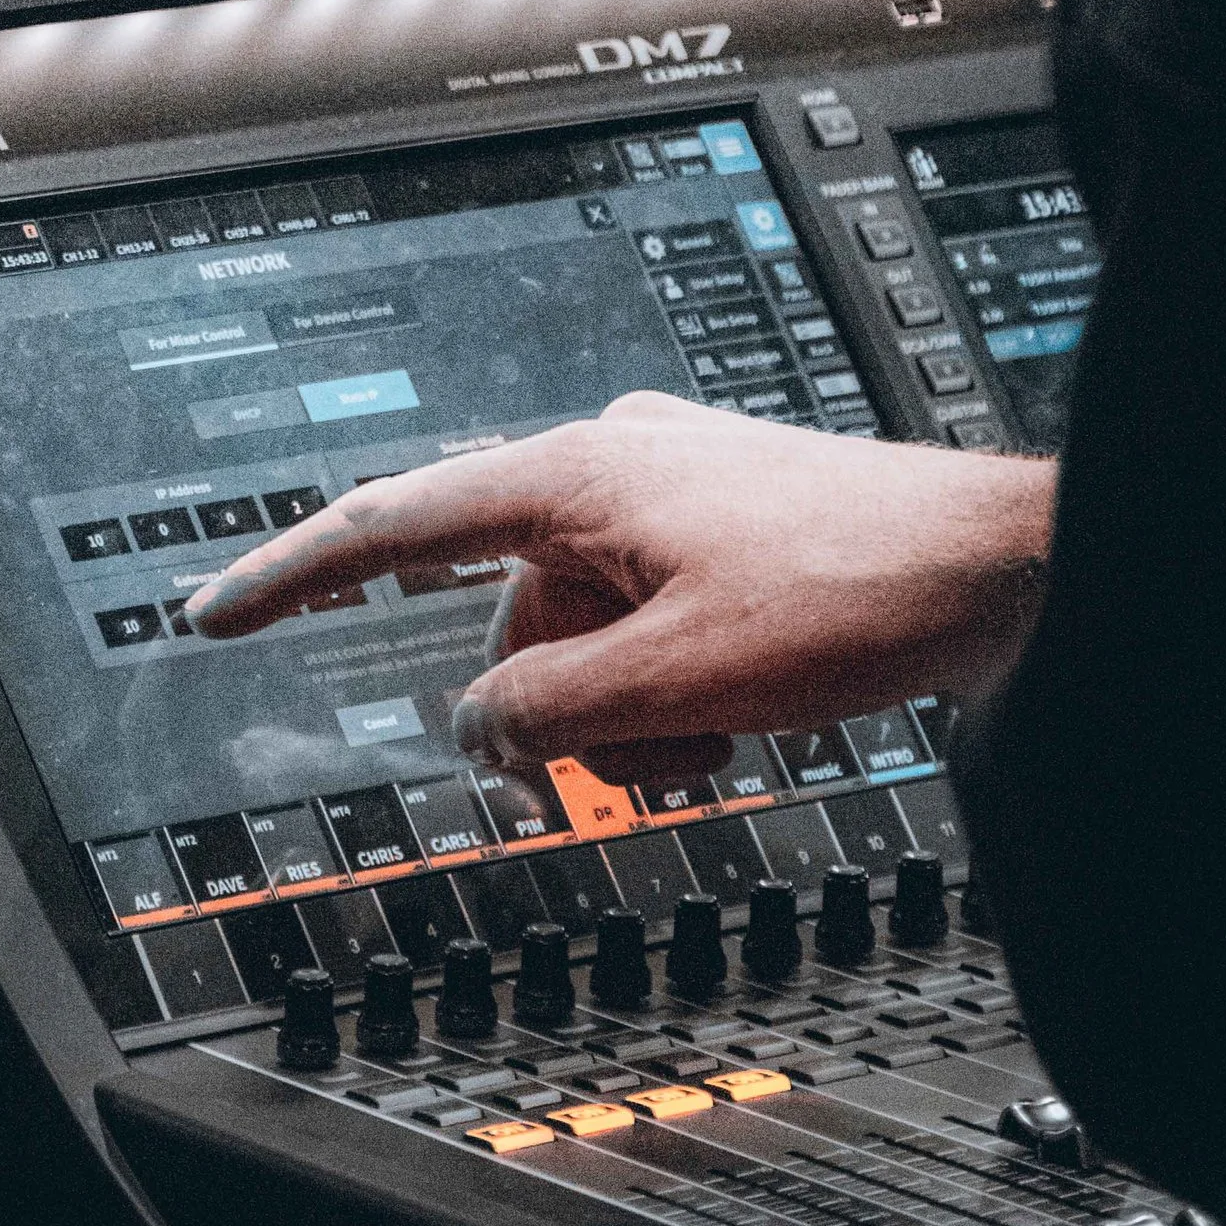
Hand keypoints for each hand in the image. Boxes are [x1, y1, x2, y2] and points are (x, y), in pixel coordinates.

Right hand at [182, 394, 1053, 783]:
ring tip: (721, 737)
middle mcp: (615, 463)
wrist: (1009, 566)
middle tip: (639, 762)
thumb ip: (547, 715)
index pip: (394, 524)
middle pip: (510, 619)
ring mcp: (673, 493)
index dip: (293, 576)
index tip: (217, 611)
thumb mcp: (677, 682)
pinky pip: (645, 627)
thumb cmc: (865, 587)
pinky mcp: (723, 532)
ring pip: (582, 637)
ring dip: (628, 711)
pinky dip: (672, 687)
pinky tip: (743, 717)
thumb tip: (481, 731)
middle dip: (558, 711)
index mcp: (580, 471)